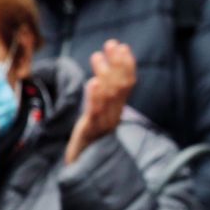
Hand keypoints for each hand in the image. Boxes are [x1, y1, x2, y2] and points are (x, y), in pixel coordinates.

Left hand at [66, 41, 135, 163]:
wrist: (81, 166)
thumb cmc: (87, 140)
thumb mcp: (94, 117)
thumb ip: (98, 100)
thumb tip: (96, 80)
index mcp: (116, 111)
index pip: (128, 85)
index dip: (127, 65)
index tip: (123, 47)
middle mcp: (114, 115)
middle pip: (121, 87)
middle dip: (118, 63)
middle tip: (113, 43)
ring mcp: (103, 124)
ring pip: (110, 97)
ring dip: (105, 74)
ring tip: (98, 56)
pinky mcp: (90, 132)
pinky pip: (95, 114)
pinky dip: (95, 97)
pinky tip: (92, 83)